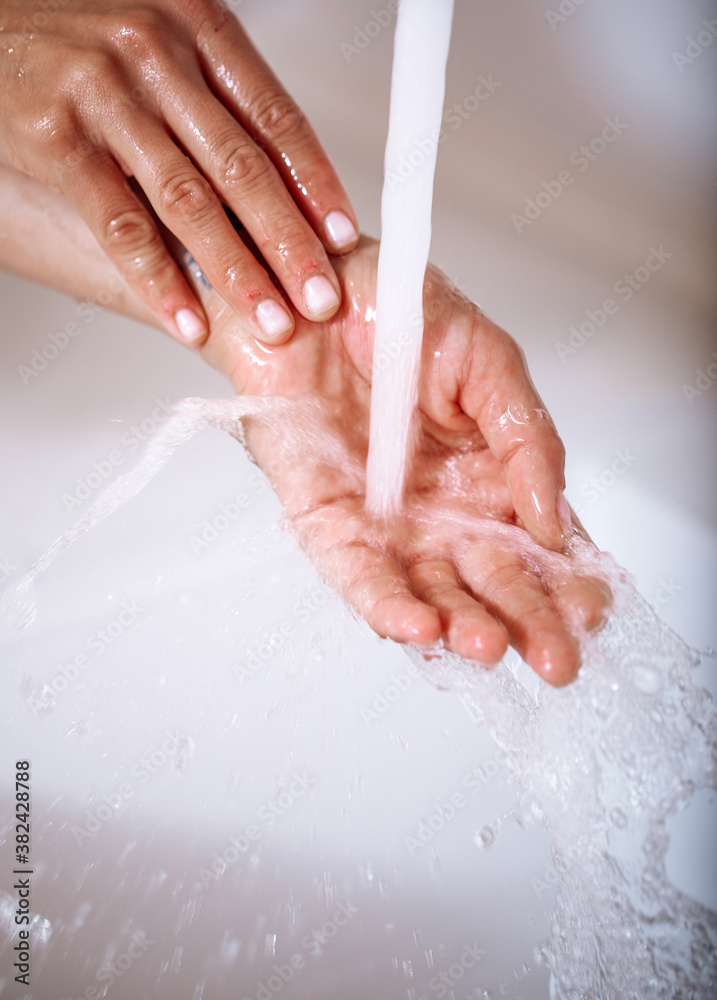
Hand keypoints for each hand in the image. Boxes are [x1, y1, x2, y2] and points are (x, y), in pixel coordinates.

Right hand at [0, 0, 357, 345]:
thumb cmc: (87, 46)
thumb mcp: (168, 51)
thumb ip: (221, 108)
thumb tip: (289, 194)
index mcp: (199, 27)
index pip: (276, 118)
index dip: (316, 184)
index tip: (343, 240)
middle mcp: (158, 53)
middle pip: (242, 166)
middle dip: (289, 242)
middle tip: (320, 298)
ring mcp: (105, 94)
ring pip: (188, 200)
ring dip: (236, 270)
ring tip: (270, 320)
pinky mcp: (57, 137)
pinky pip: (119, 224)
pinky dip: (158, 280)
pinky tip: (188, 320)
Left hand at [192, 237, 611, 686]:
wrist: (311, 281)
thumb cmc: (397, 312)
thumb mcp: (488, 364)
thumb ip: (526, 440)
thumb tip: (553, 521)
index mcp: (487, 476)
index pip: (535, 545)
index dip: (565, 581)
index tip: (591, 611)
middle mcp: (437, 510)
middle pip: (487, 582)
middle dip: (523, 624)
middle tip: (555, 661)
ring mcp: (381, 519)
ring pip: (426, 590)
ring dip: (458, 625)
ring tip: (488, 646)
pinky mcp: (321, 516)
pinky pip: (353, 571)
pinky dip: (384, 602)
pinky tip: (419, 628)